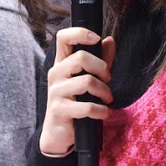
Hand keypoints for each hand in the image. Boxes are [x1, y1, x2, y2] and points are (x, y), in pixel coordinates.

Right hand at [39, 27, 116, 155]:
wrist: (59, 133)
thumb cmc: (75, 103)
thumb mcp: (88, 79)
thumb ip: (100, 60)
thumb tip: (109, 40)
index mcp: (62, 63)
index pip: (63, 38)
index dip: (80, 33)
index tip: (96, 38)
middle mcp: (56, 74)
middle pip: (81, 57)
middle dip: (102, 68)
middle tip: (108, 80)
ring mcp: (56, 92)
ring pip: (86, 81)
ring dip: (104, 91)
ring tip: (108, 99)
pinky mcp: (59, 109)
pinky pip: (86, 106)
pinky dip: (101, 111)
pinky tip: (104, 114)